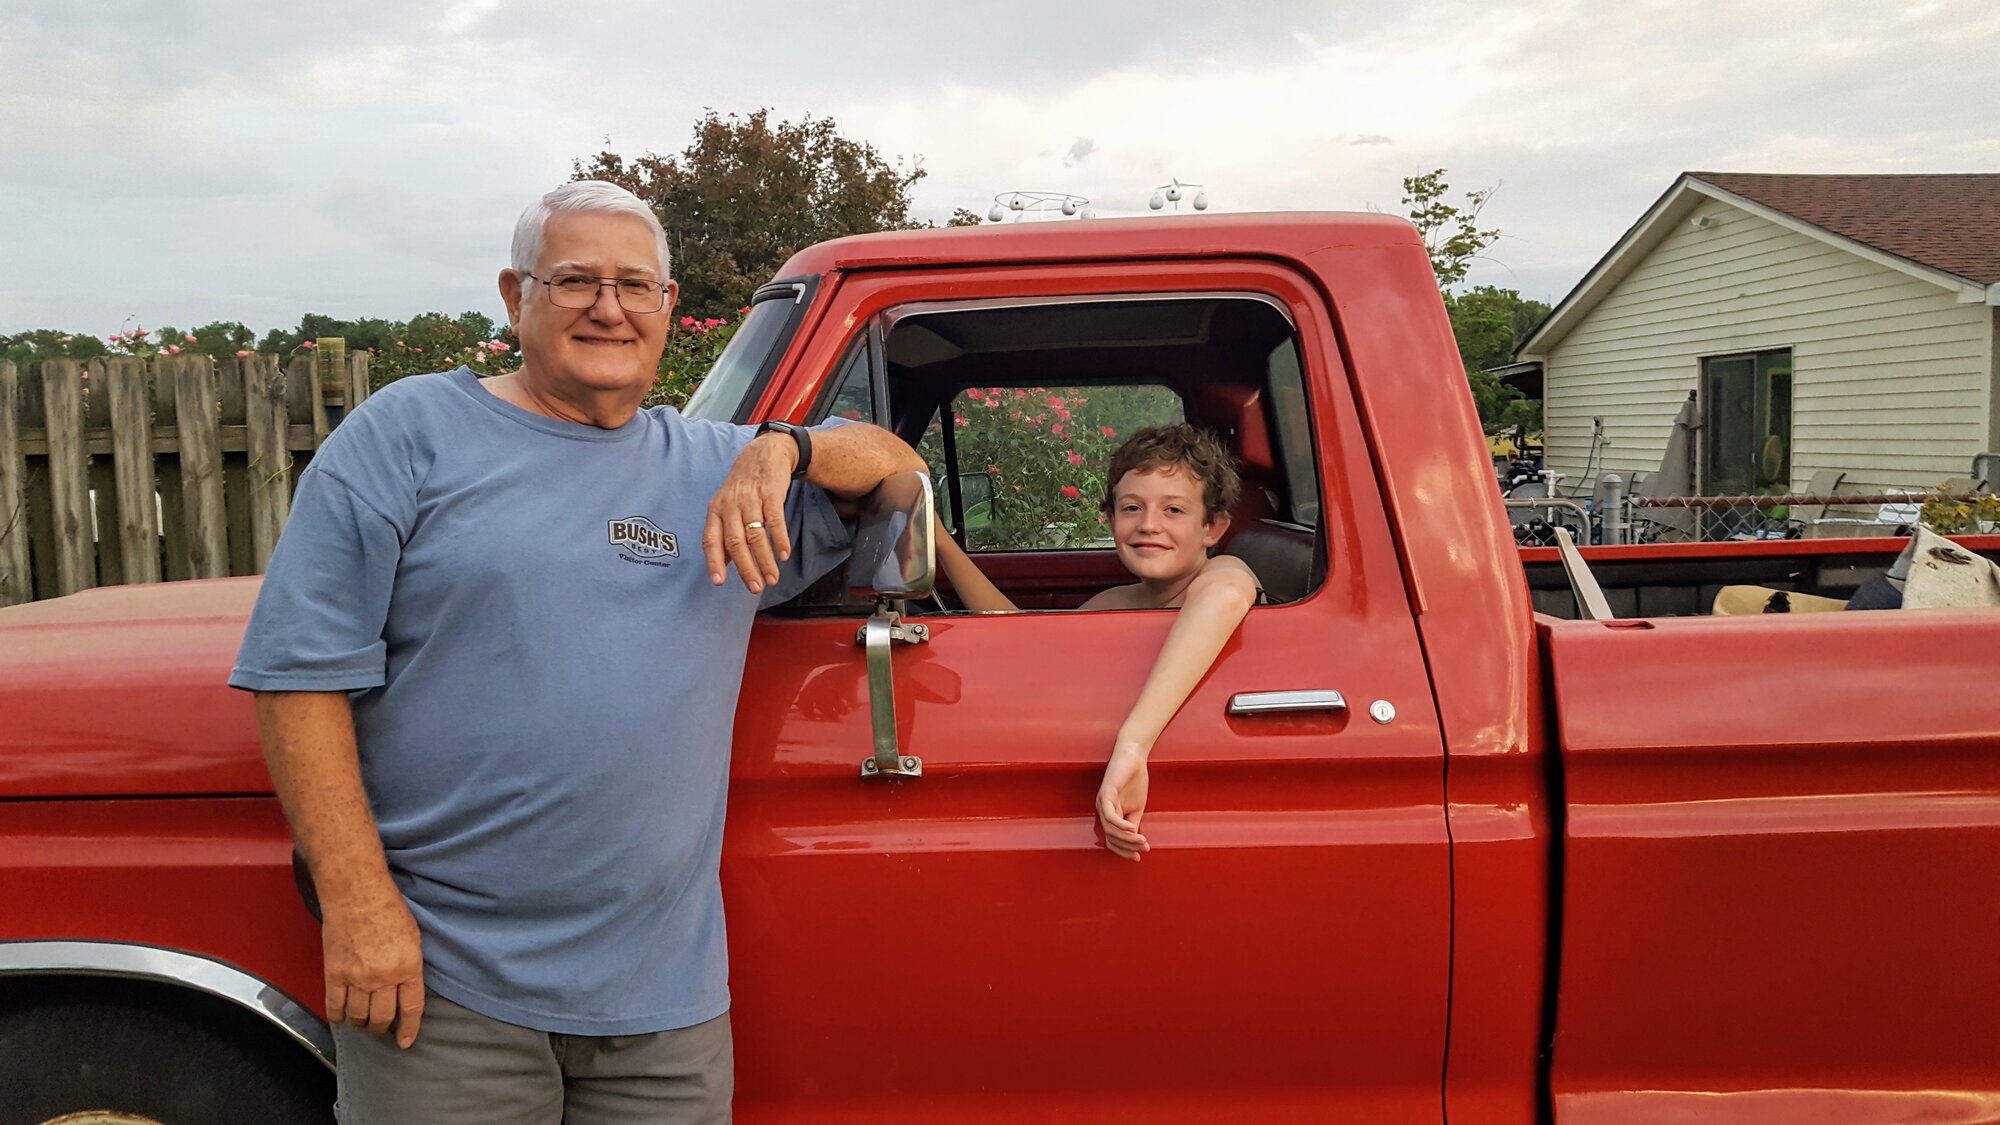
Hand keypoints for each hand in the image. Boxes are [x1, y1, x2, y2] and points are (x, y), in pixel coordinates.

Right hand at [322, 889, 425, 1047]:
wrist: (356, 894)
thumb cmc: (388, 909)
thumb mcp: (414, 937)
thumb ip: (410, 965)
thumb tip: (406, 988)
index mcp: (408, 967)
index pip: (412, 1008)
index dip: (409, 1029)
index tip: (406, 1041)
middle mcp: (383, 977)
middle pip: (383, 1017)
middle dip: (383, 1028)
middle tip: (382, 1028)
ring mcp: (357, 977)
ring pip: (359, 1016)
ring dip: (361, 1024)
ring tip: (363, 1023)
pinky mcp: (334, 974)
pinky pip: (334, 1006)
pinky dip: (338, 1017)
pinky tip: (342, 1018)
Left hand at [704, 433, 796, 592]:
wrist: (763, 454)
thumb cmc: (743, 487)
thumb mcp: (726, 507)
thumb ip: (723, 535)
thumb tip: (722, 566)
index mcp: (716, 511)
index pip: (711, 540)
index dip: (715, 561)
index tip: (719, 582)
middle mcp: (730, 505)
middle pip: (735, 542)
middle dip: (745, 568)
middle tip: (755, 587)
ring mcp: (751, 499)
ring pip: (756, 535)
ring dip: (765, 560)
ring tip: (772, 579)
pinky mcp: (771, 494)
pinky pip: (775, 521)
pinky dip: (780, 540)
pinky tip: (784, 555)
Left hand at [1096, 744, 1150, 860]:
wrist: (1134, 756)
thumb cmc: (1134, 780)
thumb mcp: (1137, 808)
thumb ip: (1134, 824)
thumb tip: (1136, 843)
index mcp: (1110, 814)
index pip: (1112, 840)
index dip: (1124, 851)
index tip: (1138, 857)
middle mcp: (1103, 810)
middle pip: (1111, 837)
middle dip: (1128, 847)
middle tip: (1143, 849)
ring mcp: (1103, 802)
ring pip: (1110, 829)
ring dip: (1127, 838)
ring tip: (1141, 841)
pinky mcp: (1106, 793)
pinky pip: (1110, 815)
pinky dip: (1120, 825)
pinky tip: (1132, 830)